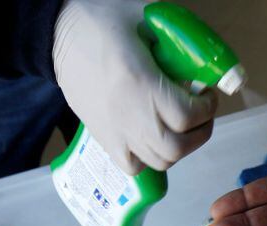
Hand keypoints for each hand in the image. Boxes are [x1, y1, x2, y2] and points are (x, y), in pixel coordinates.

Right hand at [53, 0, 216, 173]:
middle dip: (199, 132)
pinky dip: (150, 158)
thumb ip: (177, 42)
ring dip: (179, 147)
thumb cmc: (102, 21)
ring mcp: (113, 130)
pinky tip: (154, 137)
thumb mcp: (146, 19)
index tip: (207, 94)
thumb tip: (204, 63)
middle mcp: (127, 114)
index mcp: (138, 82)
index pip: (186, 116)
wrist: (59, 33)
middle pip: (175, 147)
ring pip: (158, 161)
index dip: (207, 108)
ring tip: (182, 126)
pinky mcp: (102, 137)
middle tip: (201, 113)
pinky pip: (133, 165)